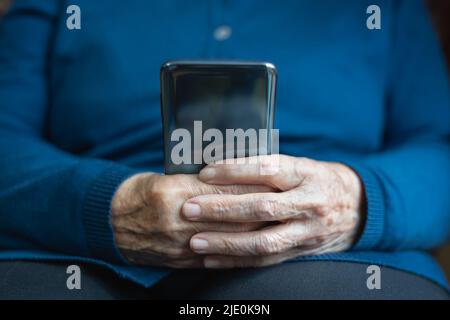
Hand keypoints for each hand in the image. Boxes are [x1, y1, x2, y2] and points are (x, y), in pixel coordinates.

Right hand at [111, 173, 269, 267]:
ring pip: (227, 238)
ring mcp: (179, 243)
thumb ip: (201, 180)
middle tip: (283, 203)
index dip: (250, 185)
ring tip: (275, 223)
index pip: (223, 189)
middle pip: (230, 216)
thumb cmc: (143, 193)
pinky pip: (214, 257)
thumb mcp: (168, 178)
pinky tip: (251, 245)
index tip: (272, 181)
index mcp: (174, 192)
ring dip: (253, 231)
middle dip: (260, 210)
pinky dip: (235, 251)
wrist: (113, 222)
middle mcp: (178, 219)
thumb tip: (235, 177)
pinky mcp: (179, 259)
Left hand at [182, 155, 364, 267]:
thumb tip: (221, 165)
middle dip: (222, 209)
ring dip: (225, 243)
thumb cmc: (319, 179)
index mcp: (306, 173)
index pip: (267, 168)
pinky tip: (211, 260)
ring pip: (263, 241)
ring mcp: (306, 231)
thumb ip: (268, 167)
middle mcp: (308, 203)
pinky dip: (236, 261)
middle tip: (188, 208)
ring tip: (194, 241)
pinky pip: (267, 260)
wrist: (359, 207)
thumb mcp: (301, 165)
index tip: (205, 173)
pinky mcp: (301, 252)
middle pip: (262, 207)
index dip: (235, 171)